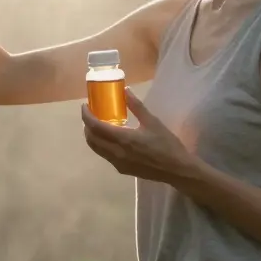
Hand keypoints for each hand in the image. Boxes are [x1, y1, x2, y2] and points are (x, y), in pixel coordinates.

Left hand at [81, 88, 200, 185]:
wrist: (176, 169)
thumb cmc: (166, 144)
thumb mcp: (152, 121)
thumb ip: (136, 106)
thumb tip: (125, 91)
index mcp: (123, 139)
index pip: (95, 127)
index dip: (86, 115)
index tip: (84, 105)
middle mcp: (116, 153)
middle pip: (91, 139)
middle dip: (86, 125)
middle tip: (91, 113)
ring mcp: (117, 163)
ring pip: (96, 149)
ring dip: (92, 136)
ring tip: (97, 124)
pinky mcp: (122, 169)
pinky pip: (105, 155)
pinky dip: (101, 144)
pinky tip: (110, 137)